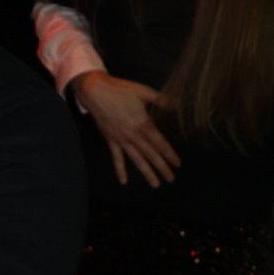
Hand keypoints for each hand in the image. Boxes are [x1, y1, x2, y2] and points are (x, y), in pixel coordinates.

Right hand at [69, 71, 179, 186]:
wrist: (96, 91)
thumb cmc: (121, 90)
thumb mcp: (144, 92)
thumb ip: (161, 100)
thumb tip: (177, 104)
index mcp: (143, 123)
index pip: (160, 143)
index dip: (170, 154)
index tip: (177, 164)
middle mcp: (133, 135)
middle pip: (151, 154)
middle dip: (162, 167)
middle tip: (171, 179)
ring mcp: (121, 139)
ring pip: (136, 159)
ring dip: (146, 172)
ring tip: (155, 184)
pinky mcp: (111, 140)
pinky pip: (116, 158)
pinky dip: (120, 170)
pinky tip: (124, 181)